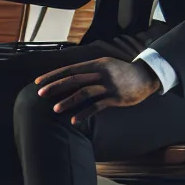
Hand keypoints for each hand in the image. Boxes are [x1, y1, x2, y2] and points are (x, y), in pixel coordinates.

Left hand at [34, 57, 160, 125]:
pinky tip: (74, 120)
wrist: (146, 75)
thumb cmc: (121, 72)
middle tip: (40, 93)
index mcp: (95, 64)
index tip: (38, 82)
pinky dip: (84, 113)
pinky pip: (97, 106)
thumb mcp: (104, 65)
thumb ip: (88, 71)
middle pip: (74, 79)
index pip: (69, 69)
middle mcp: (100, 73)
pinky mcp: (116, 98)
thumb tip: (67, 77)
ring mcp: (109, 85)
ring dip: (68, 101)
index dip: (53, 75)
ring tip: (55, 109)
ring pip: (84, 92)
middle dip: (55, 86)